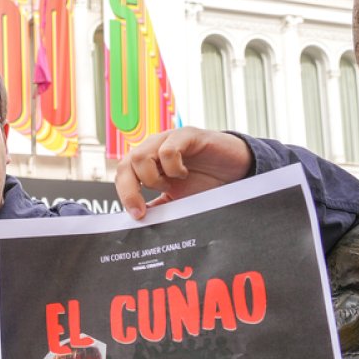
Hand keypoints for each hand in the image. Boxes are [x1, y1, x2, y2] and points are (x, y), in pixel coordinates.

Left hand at [115, 127, 253, 219]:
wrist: (235, 170)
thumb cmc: (205, 181)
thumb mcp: (178, 199)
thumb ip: (159, 207)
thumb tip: (139, 222)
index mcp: (147, 163)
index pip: (123, 175)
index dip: (125, 195)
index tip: (137, 216)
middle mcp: (153, 149)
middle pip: (125, 165)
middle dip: (130, 191)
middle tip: (144, 210)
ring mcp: (168, 140)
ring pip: (140, 156)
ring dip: (152, 178)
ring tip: (171, 185)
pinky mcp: (186, 135)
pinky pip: (167, 150)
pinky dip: (173, 167)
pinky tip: (184, 173)